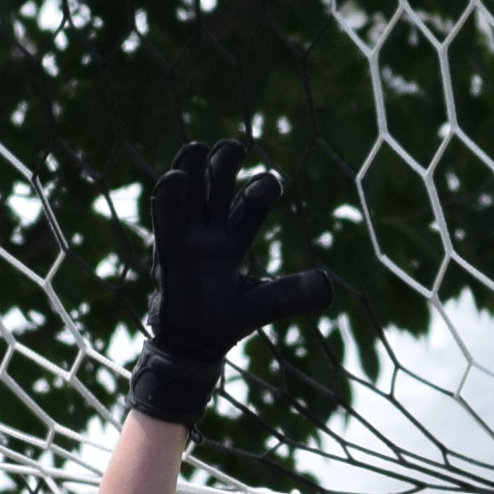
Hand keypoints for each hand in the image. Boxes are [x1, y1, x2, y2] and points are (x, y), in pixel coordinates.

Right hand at [131, 139, 335, 426]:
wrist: (189, 347)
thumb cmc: (224, 322)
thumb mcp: (263, 306)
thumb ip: (293, 295)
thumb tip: (328, 286)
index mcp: (231, 245)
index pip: (247, 210)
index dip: (259, 192)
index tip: (271, 180)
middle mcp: (208, 236)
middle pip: (215, 192)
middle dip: (224, 167)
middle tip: (236, 146)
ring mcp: (186, 241)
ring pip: (189, 197)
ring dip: (194, 172)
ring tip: (199, 147)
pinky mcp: (166, 251)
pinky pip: (165, 219)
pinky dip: (168, 198)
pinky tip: (173, 177)